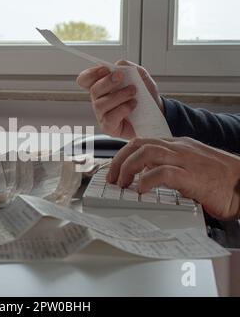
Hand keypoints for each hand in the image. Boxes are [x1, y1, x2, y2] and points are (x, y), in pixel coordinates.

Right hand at [76, 60, 163, 139]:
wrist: (155, 114)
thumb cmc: (144, 97)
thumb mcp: (141, 78)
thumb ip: (131, 69)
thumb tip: (119, 65)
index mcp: (102, 87)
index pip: (85, 80)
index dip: (91, 74)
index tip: (105, 69)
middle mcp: (99, 100)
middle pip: (93, 90)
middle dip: (107, 81)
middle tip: (121, 76)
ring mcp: (102, 115)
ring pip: (100, 104)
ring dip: (118, 95)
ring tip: (133, 92)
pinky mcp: (109, 127)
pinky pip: (109, 118)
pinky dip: (122, 109)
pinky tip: (133, 105)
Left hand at [107, 137, 239, 219]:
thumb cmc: (219, 178)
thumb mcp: (190, 167)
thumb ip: (169, 167)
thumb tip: (145, 175)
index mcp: (177, 146)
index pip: (143, 142)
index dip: (124, 154)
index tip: (114, 169)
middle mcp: (179, 149)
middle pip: (140, 144)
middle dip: (120, 160)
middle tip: (112, 178)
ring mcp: (186, 160)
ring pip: (147, 153)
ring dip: (128, 167)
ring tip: (122, 183)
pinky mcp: (193, 176)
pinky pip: (164, 172)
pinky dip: (147, 180)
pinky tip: (141, 189)